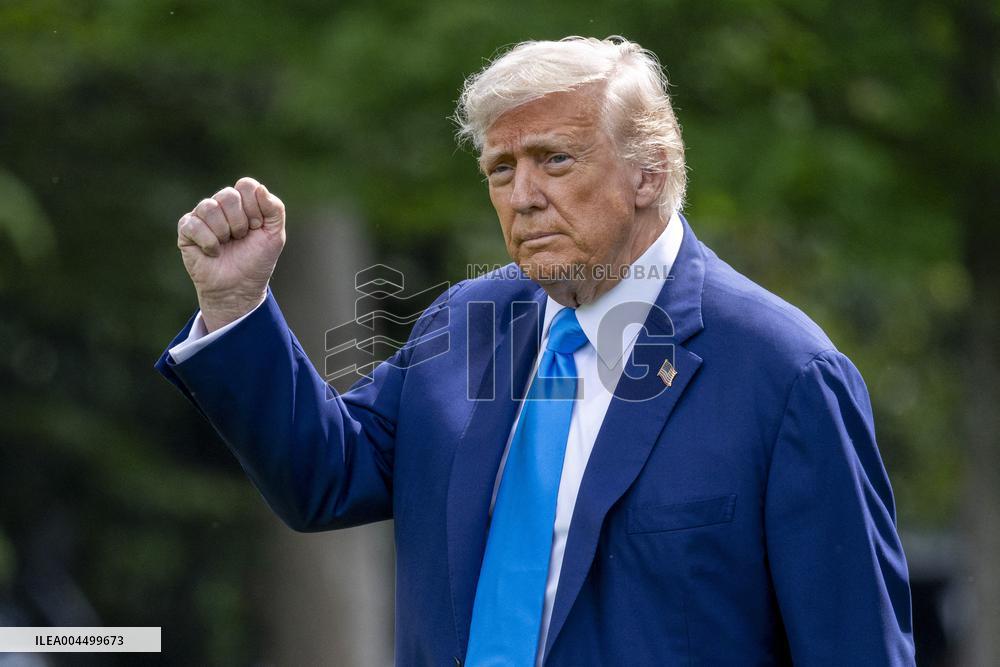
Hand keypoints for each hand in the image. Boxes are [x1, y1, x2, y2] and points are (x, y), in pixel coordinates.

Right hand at [177, 177, 286, 331]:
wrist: (240, 287)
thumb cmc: (256, 260)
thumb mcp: (275, 235)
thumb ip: (275, 209)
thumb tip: (260, 188)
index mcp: (242, 202)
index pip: (246, 185)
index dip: (254, 208)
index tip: (257, 227)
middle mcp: (220, 205)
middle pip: (228, 195)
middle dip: (240, 222)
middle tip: (240, 238)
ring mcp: (201, 216)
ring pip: (209, 208)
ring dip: (224, 232)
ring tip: (226, 245)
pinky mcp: (186, 230)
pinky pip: (194, 225)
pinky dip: (209, 242)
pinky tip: (213, 252)